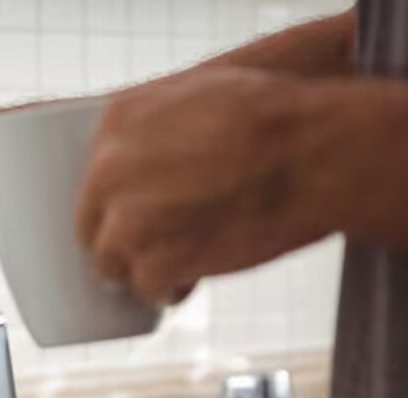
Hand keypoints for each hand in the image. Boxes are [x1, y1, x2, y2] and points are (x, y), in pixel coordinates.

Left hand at [75, 66, 333, 305]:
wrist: (313, 152)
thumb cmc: (274, 120)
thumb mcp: (199, 97)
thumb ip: (156, 133)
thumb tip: (143, 172)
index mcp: (116, 122)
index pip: (94, 176)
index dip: (116, 200)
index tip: (135, 211)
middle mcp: (107, 171)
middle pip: (93, 224)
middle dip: (122, 239)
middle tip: (155, 245)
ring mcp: (126, 222)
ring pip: (113, 262)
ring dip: (143, 267)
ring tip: (181, 262)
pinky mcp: (153, 264)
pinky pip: (146, 289)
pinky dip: (169, 290)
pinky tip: (192, 279)